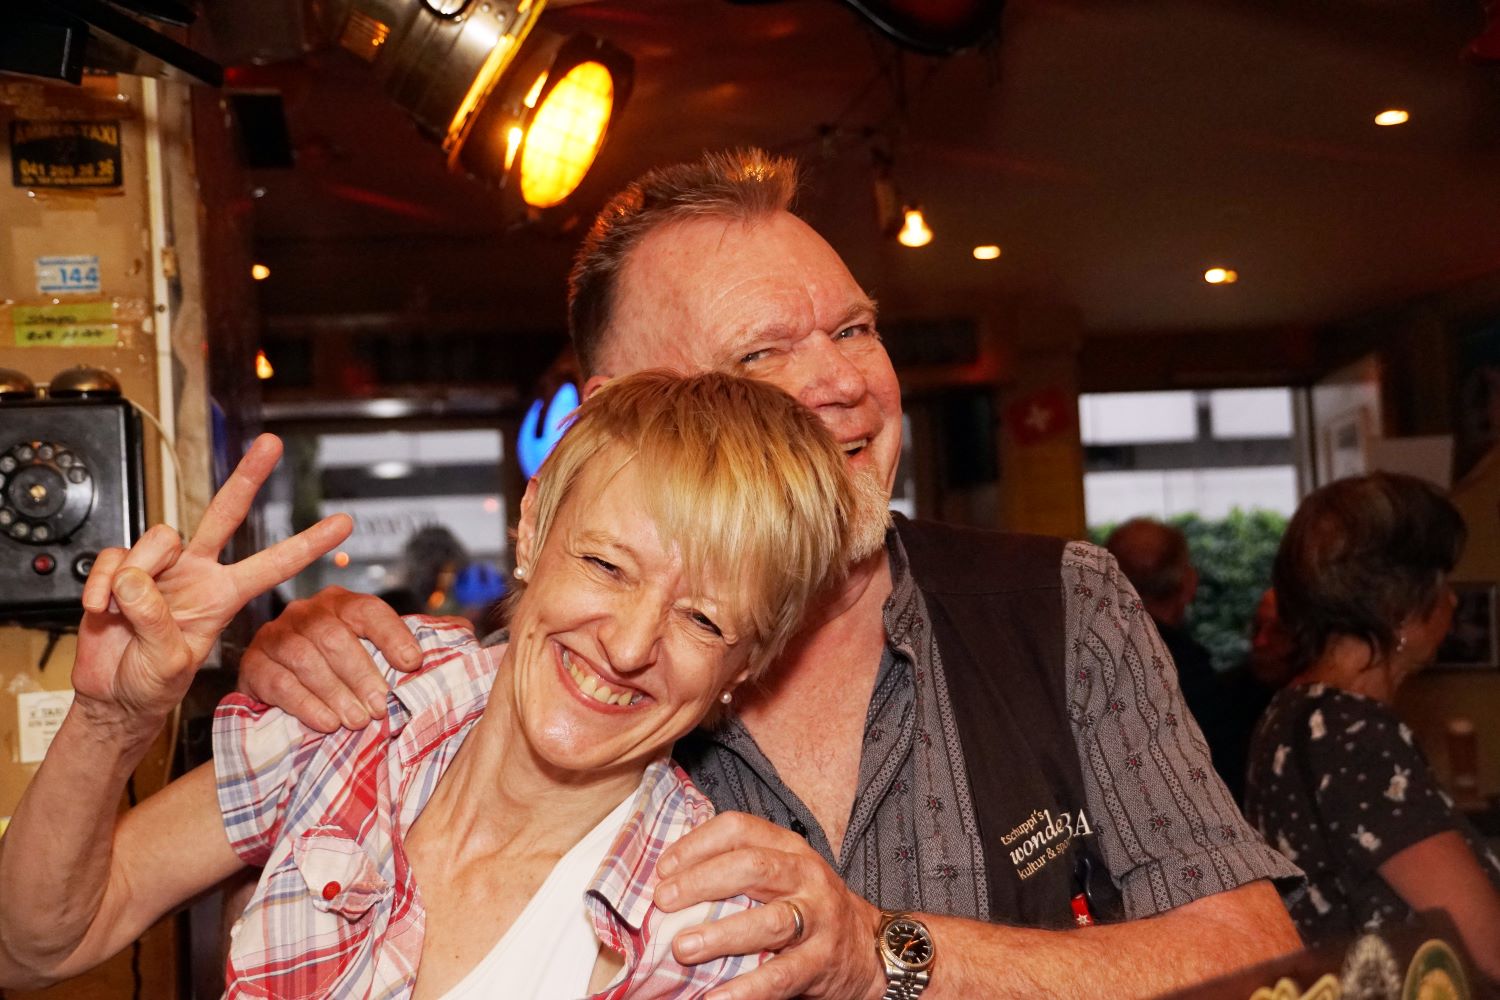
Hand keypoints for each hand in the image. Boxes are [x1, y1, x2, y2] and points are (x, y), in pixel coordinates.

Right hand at [73, 435, 350, 723]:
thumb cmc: (151, 683)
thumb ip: (158, 623)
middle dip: (248, 477)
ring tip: (121, 610)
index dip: (307, 544)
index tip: (344, 525)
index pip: (273, 564)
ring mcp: (161, 568)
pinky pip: (115, 557)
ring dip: (137, 573)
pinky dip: (102, 583)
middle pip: (226, 513)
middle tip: (272, 443)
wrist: (112, 694)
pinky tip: (101, 608)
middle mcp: (197, 572)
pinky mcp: (123, 568)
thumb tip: (137, 581)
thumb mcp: (168, 664)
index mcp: (223, 596)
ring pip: (159, 537)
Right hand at [236, 588, 444, 732]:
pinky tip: (327, 723)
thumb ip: (420, 637)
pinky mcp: (254, 666)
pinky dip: (305, 704)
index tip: (414, 665)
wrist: (283, 689)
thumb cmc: (342, 670)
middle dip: (362, 673)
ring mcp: (276, 637)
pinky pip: (278, 682)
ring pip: (305, 658)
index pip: (369, 610)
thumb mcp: (378, 651)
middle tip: (382, 707)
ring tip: (358, 721)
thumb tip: (466, 630)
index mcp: (342, 603)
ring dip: (335, 692)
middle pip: (334, 636)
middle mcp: (306, 612)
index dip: (393, 635)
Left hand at [654, 812, 883, 999]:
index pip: (739, 829)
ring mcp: (818, 918)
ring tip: (683, 948)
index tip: (663, 868)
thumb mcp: (780, 875)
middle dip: (702, 882)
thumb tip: (667, 879)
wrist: (866, 947)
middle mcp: (806, 875)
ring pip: (769, 922)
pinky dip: (747, 989)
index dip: (696, 844)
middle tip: (664, 900)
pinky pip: (781, 976)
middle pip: (752, 867)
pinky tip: (716, 998)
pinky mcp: (822, 962)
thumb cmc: (807, 906)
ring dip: (721, 935)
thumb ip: (737, 870)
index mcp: (788, 848)